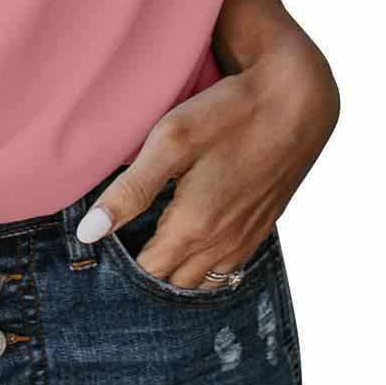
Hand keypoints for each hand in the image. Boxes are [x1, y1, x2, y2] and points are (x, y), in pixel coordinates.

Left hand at [74, 21, 339, 287]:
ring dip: (176, 270)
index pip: (147, 274)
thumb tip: (88, 234)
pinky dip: (204, 262)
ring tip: (150, 244)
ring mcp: (247, 237)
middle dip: (146, 273)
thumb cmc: (228, 115)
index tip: (100, 252)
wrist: (297, 102)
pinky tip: (191, 238)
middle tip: (119, 247)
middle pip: (174, 282)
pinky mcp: (263, 224)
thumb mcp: (169, 143)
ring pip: (203, 278)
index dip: (120, 269)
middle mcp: (223, 243)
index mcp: (193, 228)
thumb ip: (129, 191)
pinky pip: (229, 265)